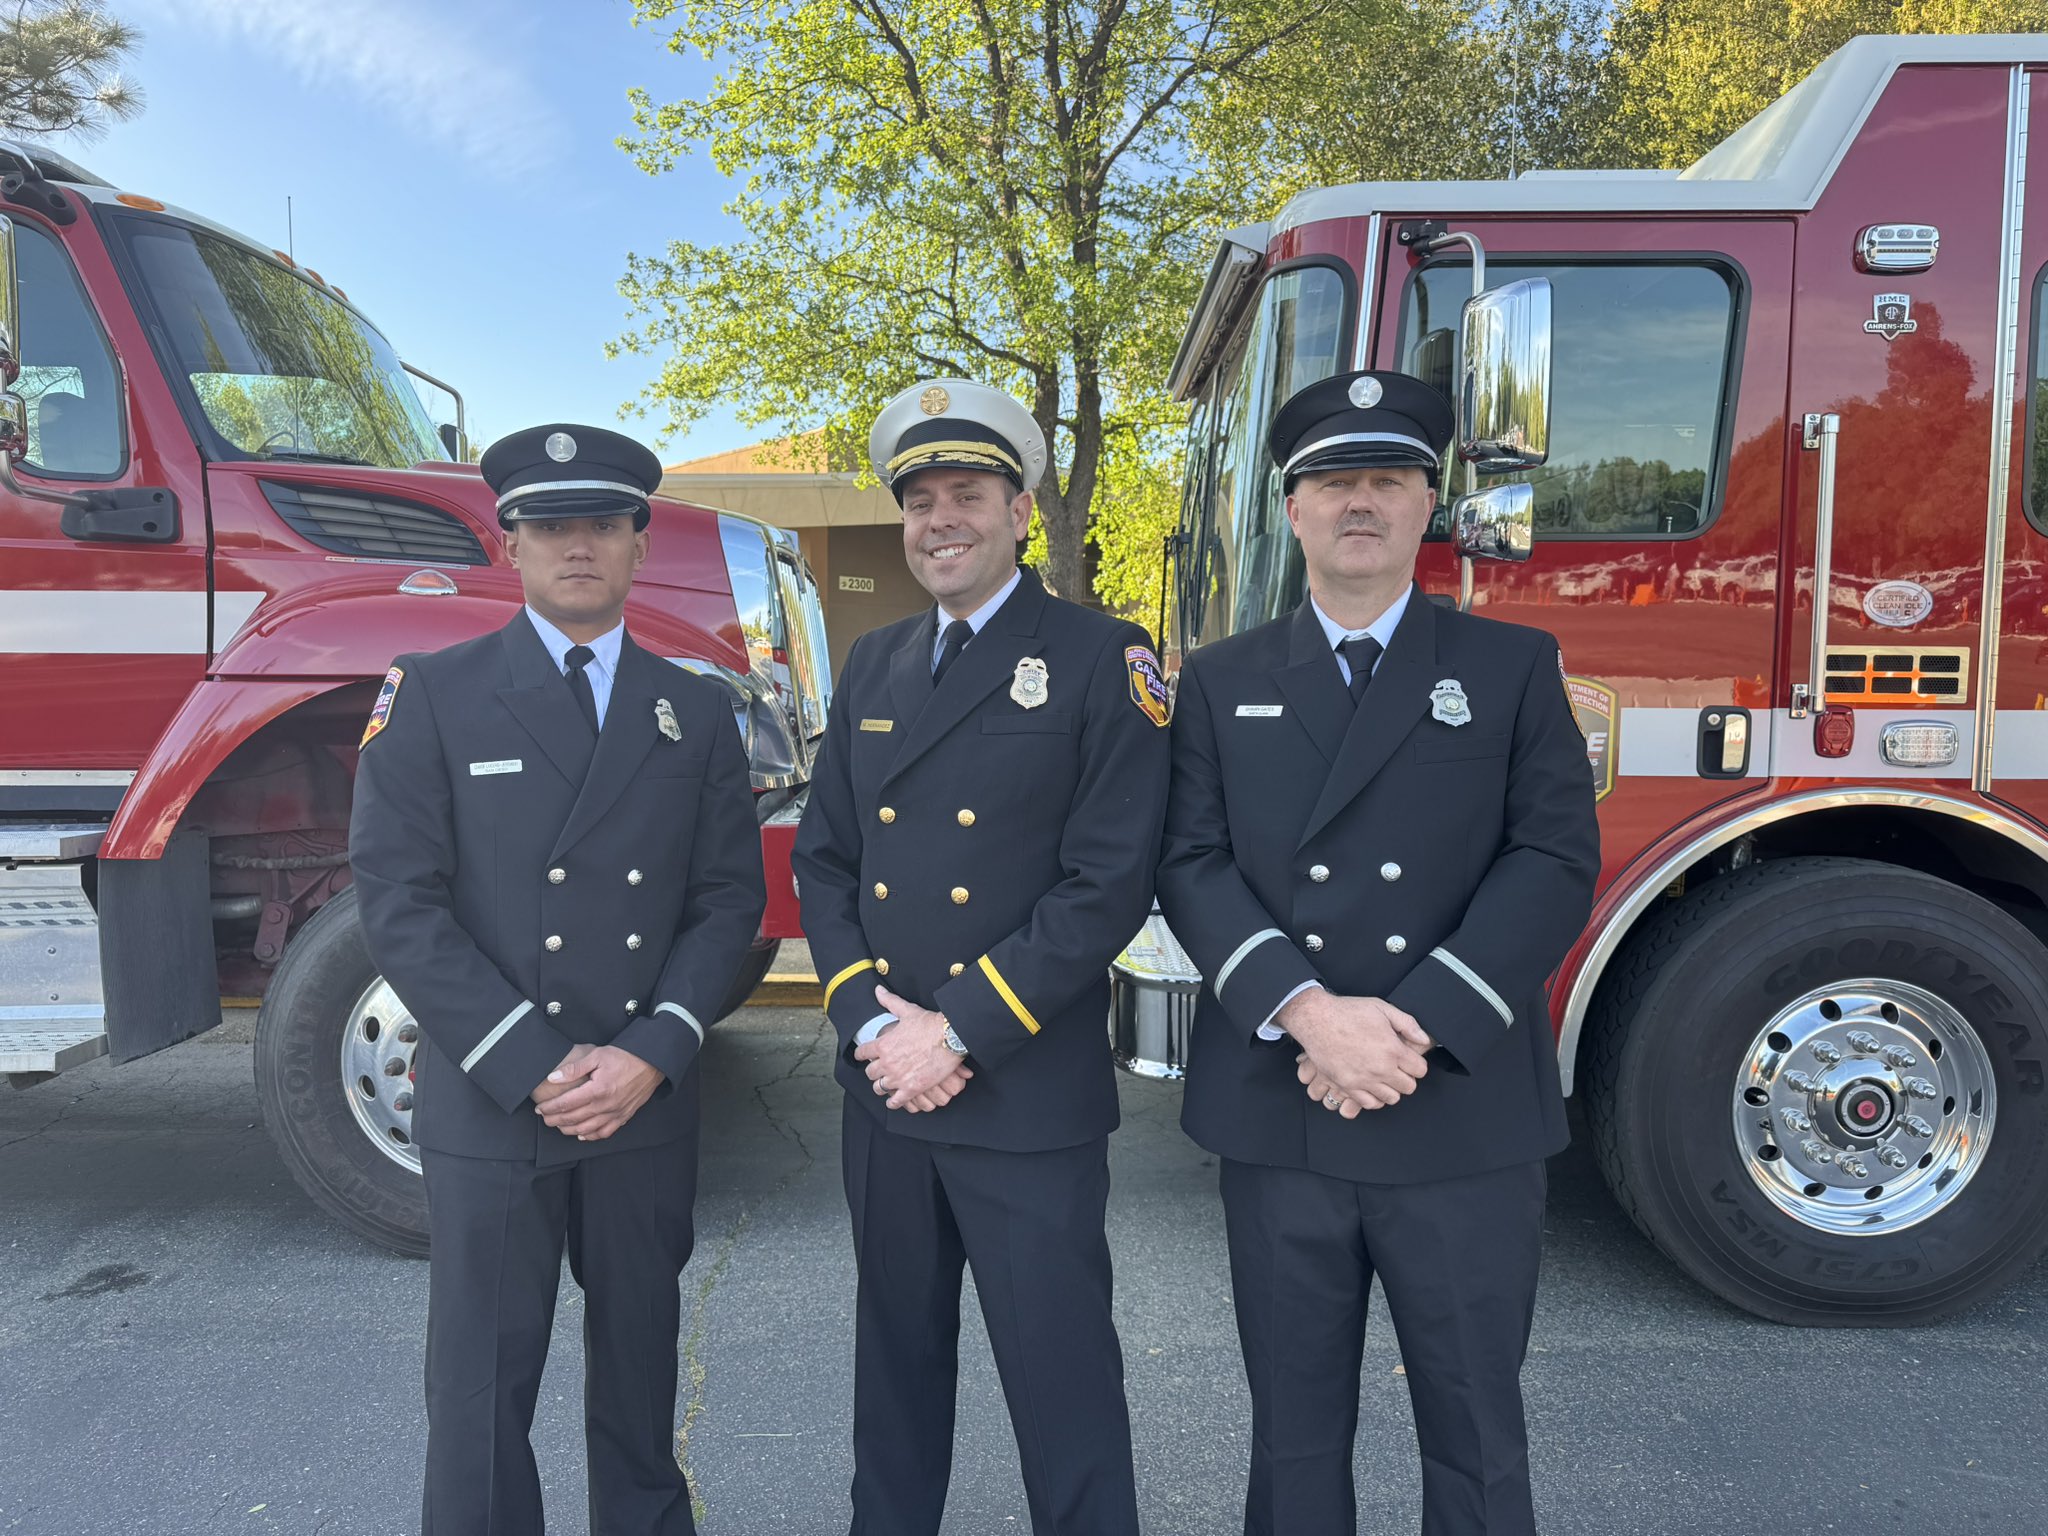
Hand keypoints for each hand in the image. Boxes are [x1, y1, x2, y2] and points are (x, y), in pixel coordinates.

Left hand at [534, 1044, 663, 1140]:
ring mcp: (615, 1113)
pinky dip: (590, 1136)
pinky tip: (581, 1134)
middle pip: (573, 1119)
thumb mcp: (597, 1055)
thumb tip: (553, 1077)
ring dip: (568, 1130)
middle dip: (554, 1119)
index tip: (539, 1108)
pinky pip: (604, 1132)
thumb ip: (574, 1068)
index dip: (550, 1107)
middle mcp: (606, 1105)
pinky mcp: (623, 1116)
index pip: (566, 1103)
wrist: (651, 1063)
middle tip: (544, 1117)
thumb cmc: (624, 1057)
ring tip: (557, 1125)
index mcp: (597, 1089)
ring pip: (586, 1129)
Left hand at [853, 984, 973, 1111]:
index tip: (863, 1056)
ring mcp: (899, 1077)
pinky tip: (893, 1101)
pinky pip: (896, 1101)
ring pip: (879, 1088)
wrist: (951, 1037)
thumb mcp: (907, 1011)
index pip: (862, 1053)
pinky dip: (893, 1102)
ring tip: (885, 1085)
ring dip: (882, 1086)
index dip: (862, 1055)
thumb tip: (877, 991)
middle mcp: (887, 1063)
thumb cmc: (930, 1023)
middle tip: (878, 1071)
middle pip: (870, 1073)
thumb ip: (889, 1001)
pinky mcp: (912, 1089)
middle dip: (873, 1072)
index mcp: (883, 1044)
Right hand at [1279, 988, 1430, 1109]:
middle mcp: (1381, 1068)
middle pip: (1408, 1087)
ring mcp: (1364, 1080)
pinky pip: (1370, 1103)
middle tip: (1397, 1067)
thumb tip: (1423, 1039)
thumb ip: (1407, 1024)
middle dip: (1406, 1077)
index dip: (1417, 1064)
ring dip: (1391, 1089)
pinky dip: (1374, 1097)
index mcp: (1393, 1049)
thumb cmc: (1347, 1012)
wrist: (1316, 1020)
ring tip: (1384, 1077)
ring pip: (1391, 1098)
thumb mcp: (1382, 1008)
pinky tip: (1371, 1085)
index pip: (1420, 1070)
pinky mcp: (1348, 1086)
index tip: (1409, 1059)